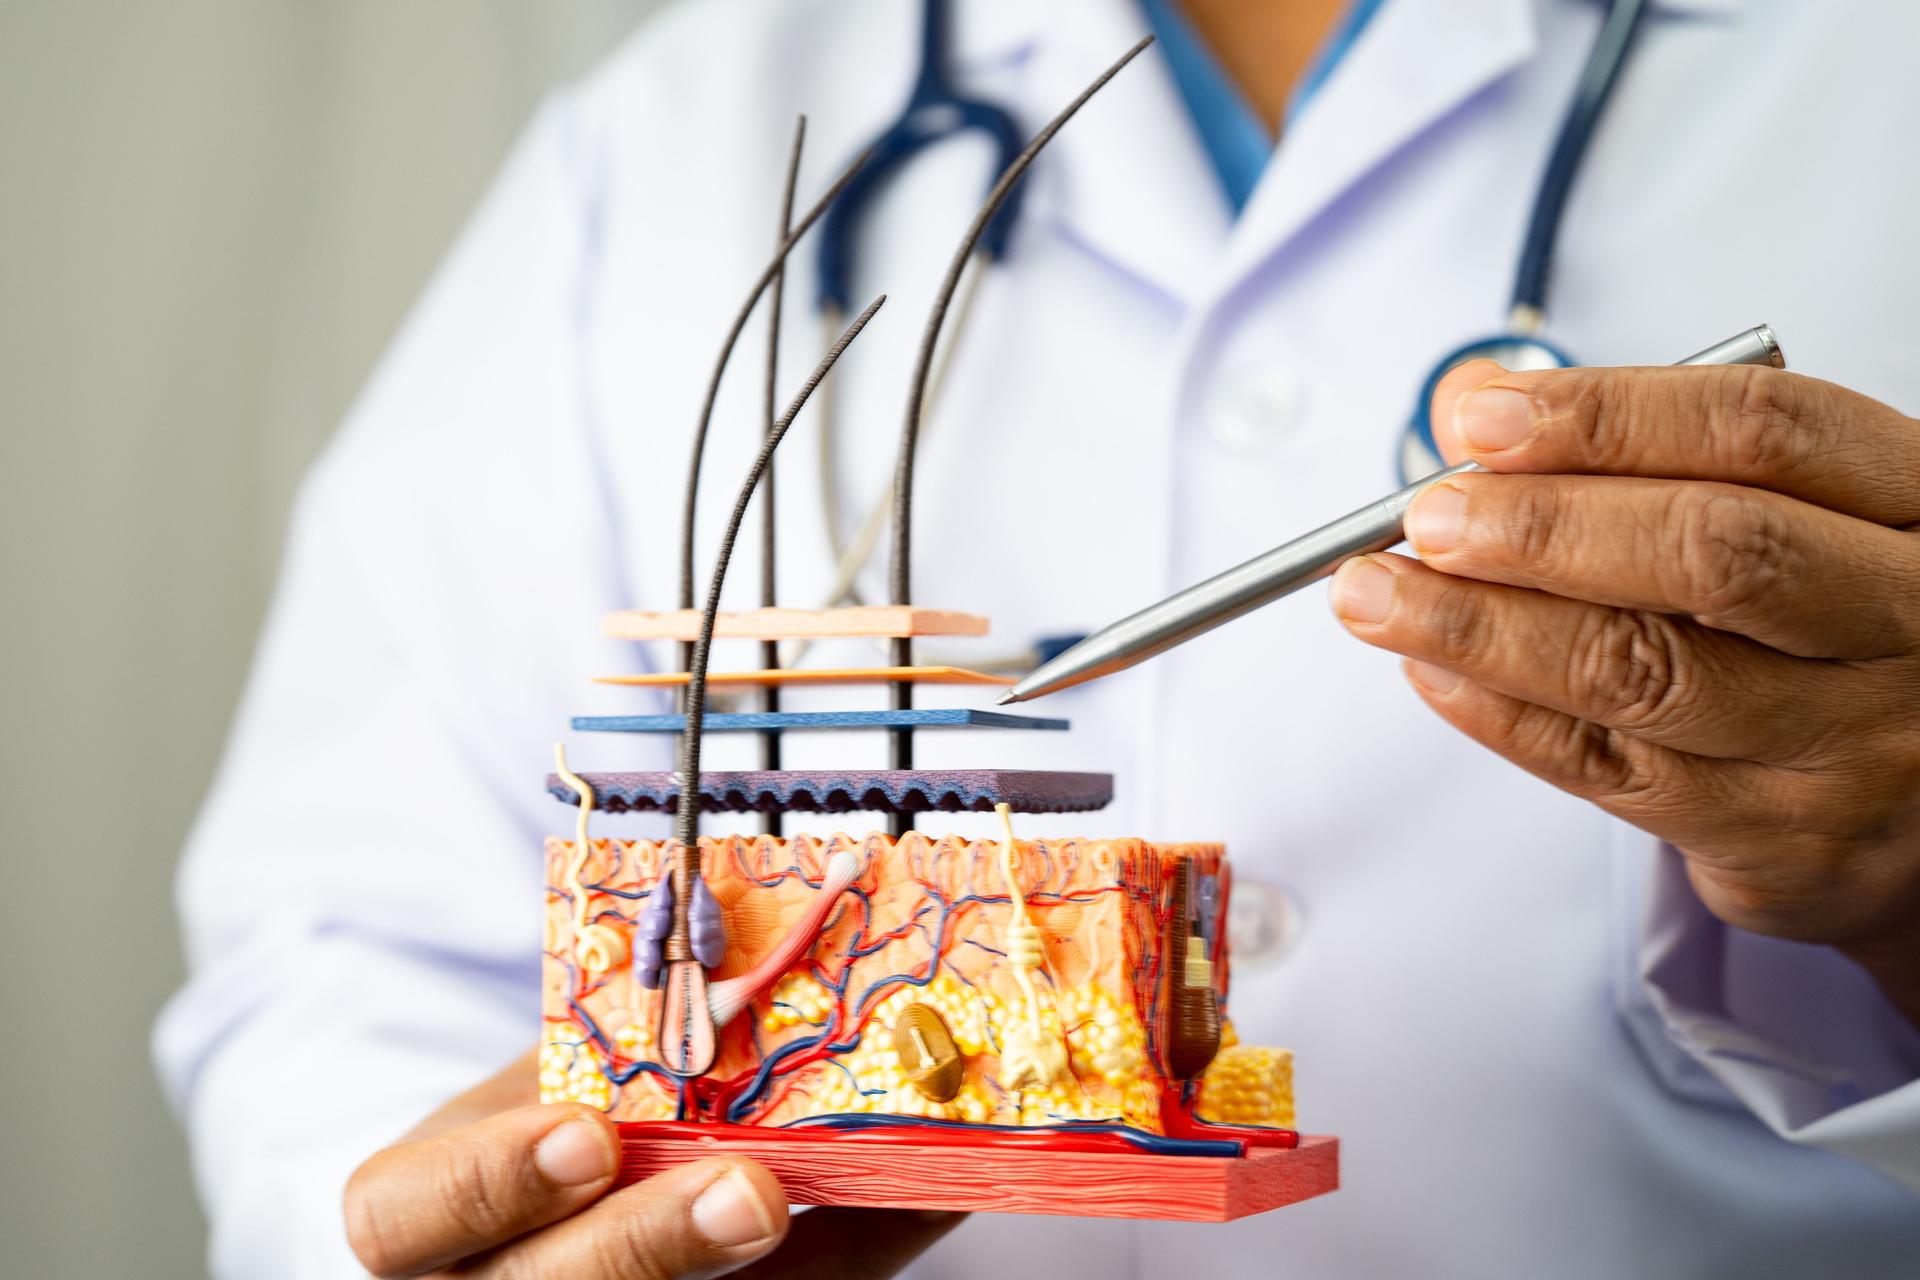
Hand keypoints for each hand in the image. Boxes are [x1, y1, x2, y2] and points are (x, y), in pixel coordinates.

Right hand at [345, 1049, 963, 1276]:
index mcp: (421, 1207)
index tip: (589, 1131)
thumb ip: (627, 1031)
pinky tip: (916, 1201)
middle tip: (750, 1189)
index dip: (486, 1183)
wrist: (593, 1171)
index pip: (399, 1217)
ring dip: (737, 1262)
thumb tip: (759, 949)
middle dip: (646, 1243)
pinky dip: (845, 1257)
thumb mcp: (563, 1060)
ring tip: (829, 1193)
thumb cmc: (570, 1103)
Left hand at [1328, 360, 1919, 1022]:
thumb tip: (1474, 403)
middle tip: (1426, 516)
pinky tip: (1430, 668)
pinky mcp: (1785, 843)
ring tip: (1375, 592)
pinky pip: (1607, 770)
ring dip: (1479, 626)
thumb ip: (1650, 451)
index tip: (1482, 416)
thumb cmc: (1836, 626)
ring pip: (1642, 671)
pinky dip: (1498, 712)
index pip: (1766, 431)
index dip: (1609, 414)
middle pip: (1714, 552)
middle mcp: (1913, 623)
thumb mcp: (1796, 511)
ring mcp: (1856, 744)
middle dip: (1543, 526)